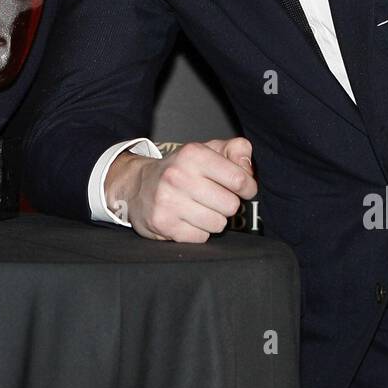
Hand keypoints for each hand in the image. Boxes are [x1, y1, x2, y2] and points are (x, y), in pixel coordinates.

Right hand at [106, 137, 257, 241]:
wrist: (138, 186)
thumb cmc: (181, 170)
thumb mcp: (209, 150)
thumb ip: (237, 151)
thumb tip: (248, 171)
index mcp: (193, 154)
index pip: (239, 179)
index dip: (247, 187)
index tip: (242, 188)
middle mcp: (178, 176)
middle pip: (231, 205)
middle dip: (227, 204)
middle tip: (215, 198)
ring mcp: (169, 201)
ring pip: (218, 224)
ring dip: (214, 219)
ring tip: (200, 208)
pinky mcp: (163, 224)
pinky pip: (201, 237)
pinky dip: (199, 231)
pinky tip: (188, 219)